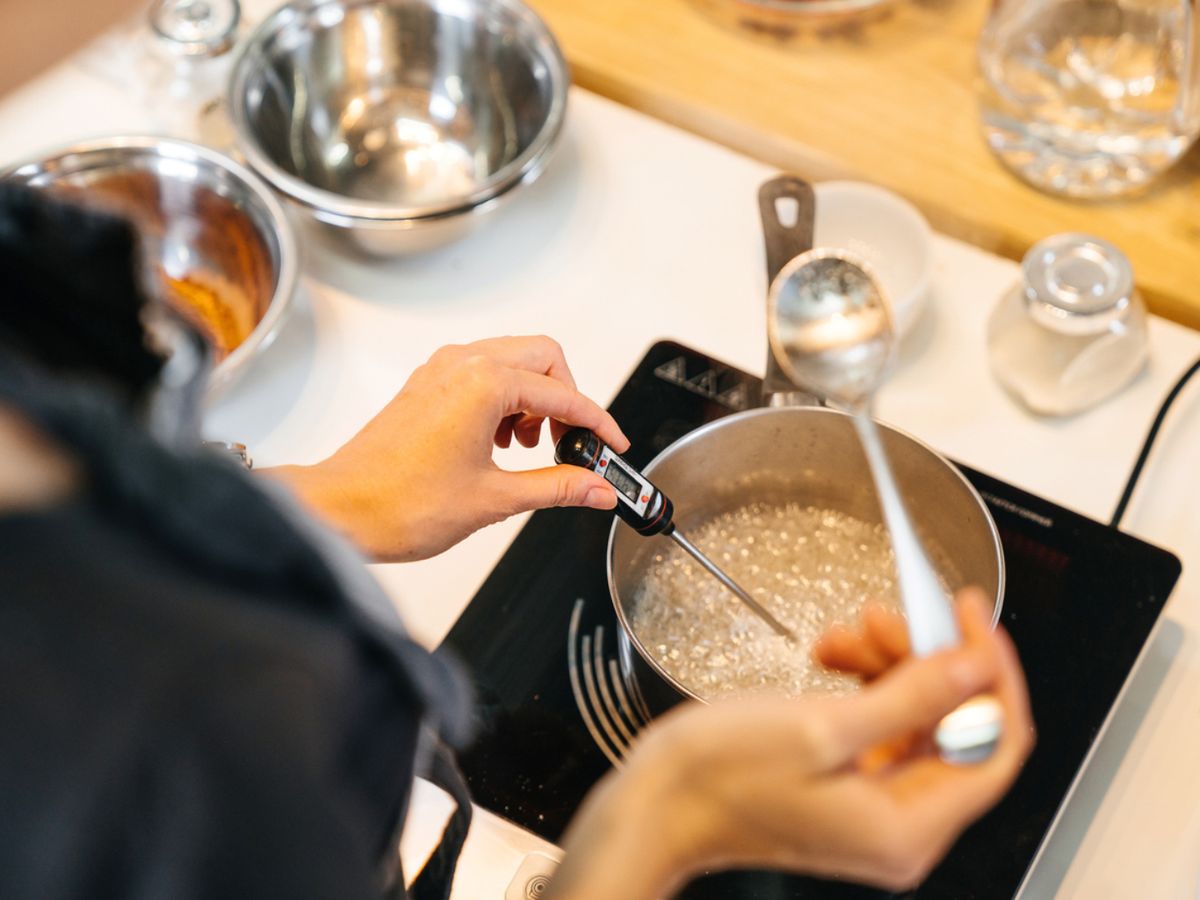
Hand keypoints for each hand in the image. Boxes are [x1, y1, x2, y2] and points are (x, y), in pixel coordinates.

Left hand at [264, 336, 628, 561]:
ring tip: (532, 447)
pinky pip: (481, 373)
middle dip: (567, 398)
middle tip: (573, 442)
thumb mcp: (495, 499)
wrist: (340, 511)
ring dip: (534, 397)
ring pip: (512, 360)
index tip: (611, 447)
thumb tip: (596, 488)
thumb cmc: (399, 504)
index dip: (597, 424)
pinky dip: (504, 399)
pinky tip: (500, 442)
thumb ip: (556, 487)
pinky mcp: (426, 386)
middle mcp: (461, 365)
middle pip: (543, 357)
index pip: (564, 394)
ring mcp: (440, 372)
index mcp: (483, 384)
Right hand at [547, 589, 1033, 898]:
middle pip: (954, 726)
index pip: (993, 744)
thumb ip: (912, 697)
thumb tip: (975, 667)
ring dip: (888, 663)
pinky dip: (863, 681)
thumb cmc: (719, 780)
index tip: (970, 617)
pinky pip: (880, 722)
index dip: (990, 673)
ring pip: (915, 716)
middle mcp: (899, 825)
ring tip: (847, 633)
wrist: (657, 802)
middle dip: (926, 661)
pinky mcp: (845, 783)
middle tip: (893, 614)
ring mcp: (872, 804)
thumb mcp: (823, 728)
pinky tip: (834, 655)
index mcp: (907, 828)